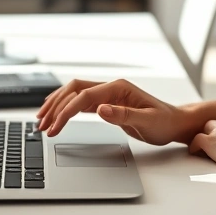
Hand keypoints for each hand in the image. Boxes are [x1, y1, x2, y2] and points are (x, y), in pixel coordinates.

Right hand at [37, 79, 199, 143]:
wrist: (174, 123)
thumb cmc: (164, 122)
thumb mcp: (147, 121)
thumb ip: (124, 115)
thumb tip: (101, 109)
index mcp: (118, 88)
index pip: (84, 97)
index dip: (66, 111)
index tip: (55, 126)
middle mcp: (110, 88)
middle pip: (74, 90)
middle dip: (55, 106)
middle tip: (41, 124)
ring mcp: (108, 95)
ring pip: (74, 94)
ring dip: (57, 106)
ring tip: (42, 120)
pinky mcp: (107, 104)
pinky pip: (81, 103)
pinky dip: (66, 108)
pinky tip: (57, 115)